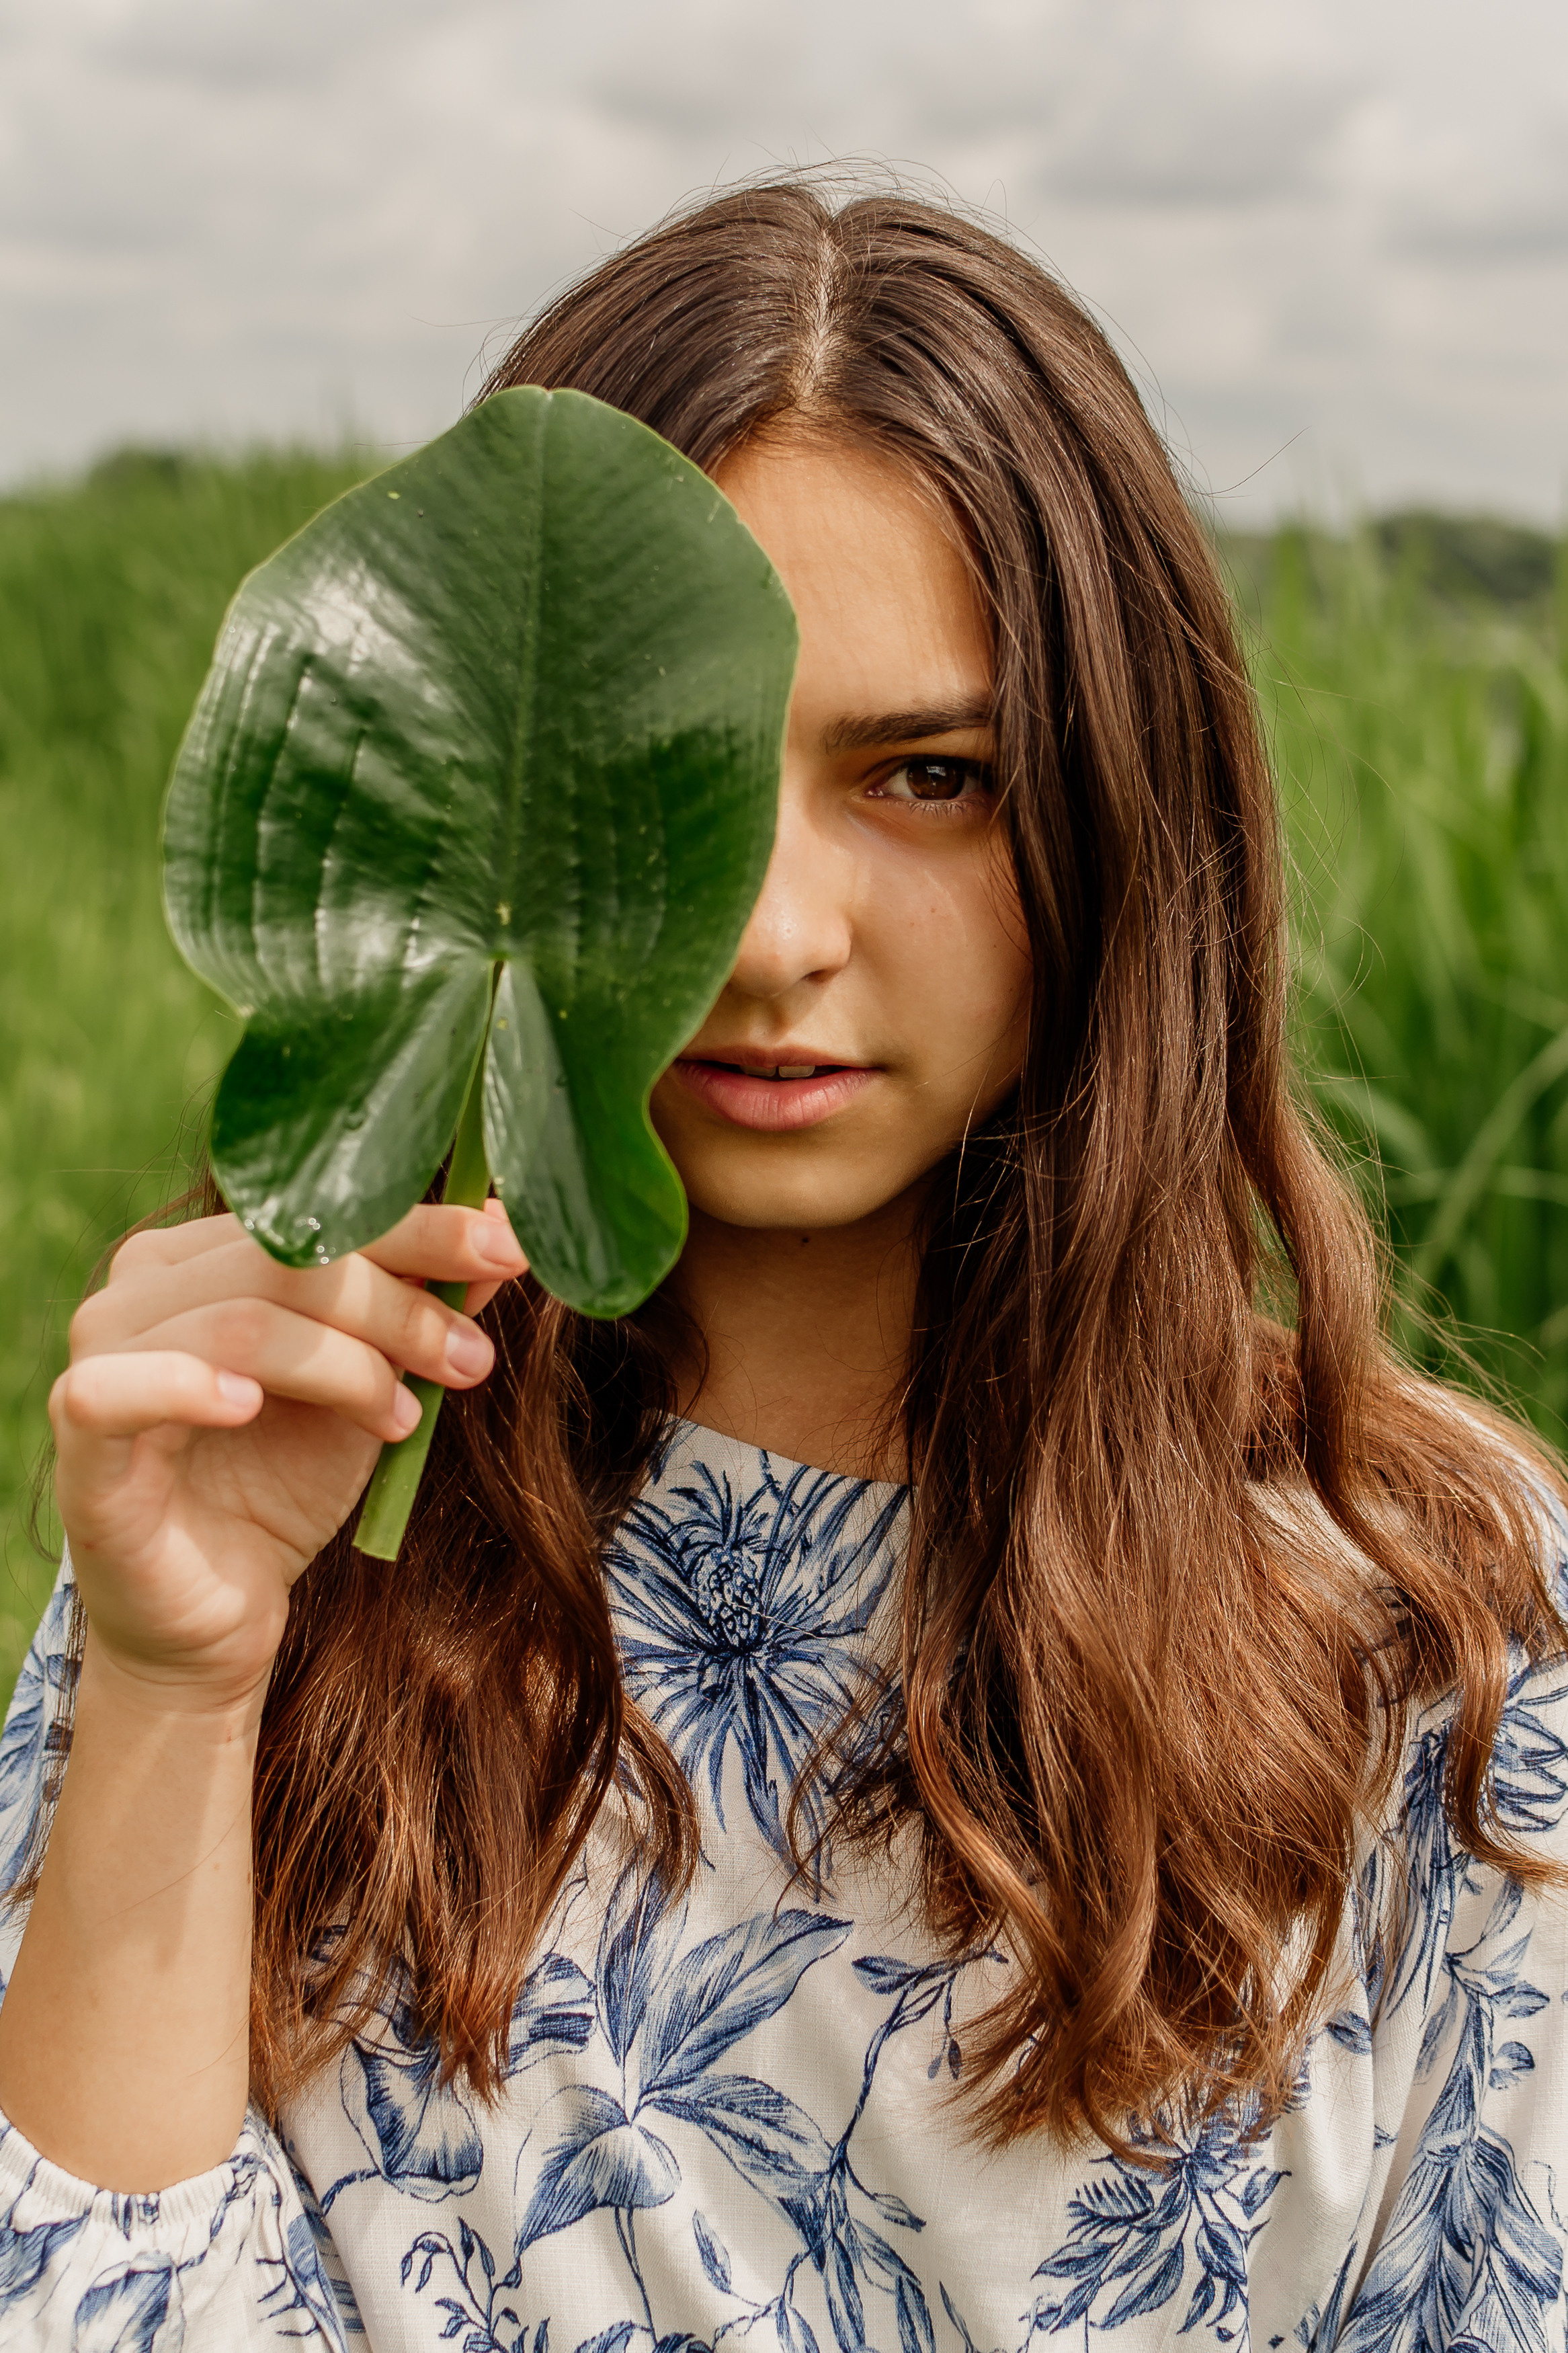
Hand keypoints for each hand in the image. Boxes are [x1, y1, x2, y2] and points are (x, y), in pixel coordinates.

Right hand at [50, 1199, 525, 1711]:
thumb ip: (419, 1312)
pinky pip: (112, 1392)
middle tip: (470, 1359)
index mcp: (203, 1256)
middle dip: (398, 1305)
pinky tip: (248, 1406)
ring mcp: (102, 1361)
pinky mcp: (82, 1444)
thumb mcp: (370, 1388)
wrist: (221, 1613)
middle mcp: (141, 1290)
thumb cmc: (283, 1486)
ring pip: (238, 1320)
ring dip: (346, 1364)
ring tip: (404, 1420)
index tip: (506, 1249)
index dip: (419, 1226)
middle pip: (285, 1260)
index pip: (319, 1214)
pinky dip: (188, 1386)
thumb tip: (504, 1240)